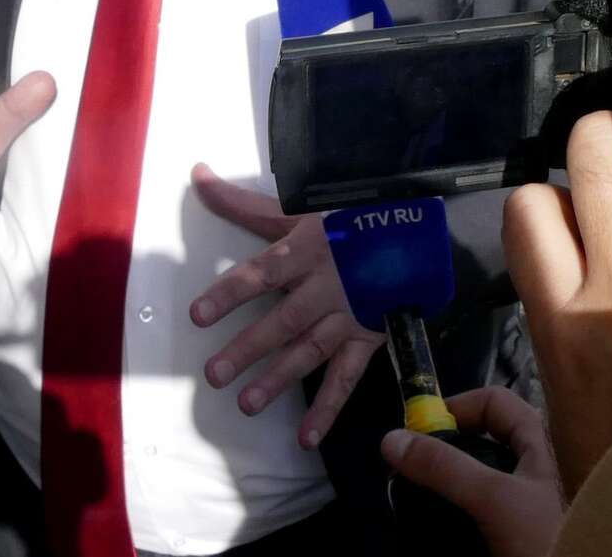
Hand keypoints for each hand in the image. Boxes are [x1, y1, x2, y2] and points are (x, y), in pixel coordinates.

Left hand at [188, 164, 382, 448]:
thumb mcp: (296, 210)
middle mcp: (324, 287)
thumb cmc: (345, 221)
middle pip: (283, 321)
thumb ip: (242, 203)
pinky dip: (328, 409)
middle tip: (214, 375)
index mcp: (304, 251)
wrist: (416, 233)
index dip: (230, 293)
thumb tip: (196, 175)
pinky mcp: (368, 339)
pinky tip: (307, 437)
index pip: (261, 274)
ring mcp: (348, 316)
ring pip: (311, 351)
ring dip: (279, 379)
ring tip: (246, 404)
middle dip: (249, 349)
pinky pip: (347, 378)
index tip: (199, 316)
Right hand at [381, 388, 564, 556]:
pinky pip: (484, 512)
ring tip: (427, 499)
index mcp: (542, 446)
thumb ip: (446, 468)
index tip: (423, 433)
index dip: (458, 407)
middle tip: (419, 469)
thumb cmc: (547, 537)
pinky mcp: (521, 533)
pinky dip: (462, 514)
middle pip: (484, 441)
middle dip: (449, 449)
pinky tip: (448, 527)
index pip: (494, 401)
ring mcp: (530, 504)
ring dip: (453, 484)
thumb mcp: (495, 500)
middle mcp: (538, 469)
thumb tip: (391, 439)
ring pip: (482, 479)